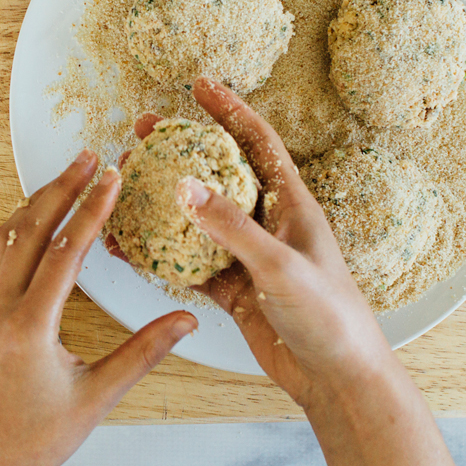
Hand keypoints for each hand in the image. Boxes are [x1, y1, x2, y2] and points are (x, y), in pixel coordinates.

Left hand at [0, 150, 196, 465]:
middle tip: (88, 157)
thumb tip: (185, 321)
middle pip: (30, 229)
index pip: (66, 251)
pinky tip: (36, 221)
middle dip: (61, 188)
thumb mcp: (96, 399)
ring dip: (36, 203)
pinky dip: (19, 229)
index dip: (92, 209)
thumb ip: (142, 353)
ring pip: (6, 238)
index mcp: (30, 327)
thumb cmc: (33, 441)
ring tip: (66, 177)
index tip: (110, 176)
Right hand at [110, 79, 388, 408]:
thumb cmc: (330, 317)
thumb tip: (184, 185)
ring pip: (198, 219)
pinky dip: (161, 253)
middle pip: (218, 174)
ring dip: (164, 202)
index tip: (199, 86)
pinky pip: (190, 262)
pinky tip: (132, 246)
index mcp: (292, 205)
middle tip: (143, 134)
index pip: (258, 142)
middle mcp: (269, 224)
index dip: (230, 110)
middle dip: (181, 150)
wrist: (338, 378)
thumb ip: (231, 227)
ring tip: (127, 185)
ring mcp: (249, 257)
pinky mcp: (235, 289)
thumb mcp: (280, 266)